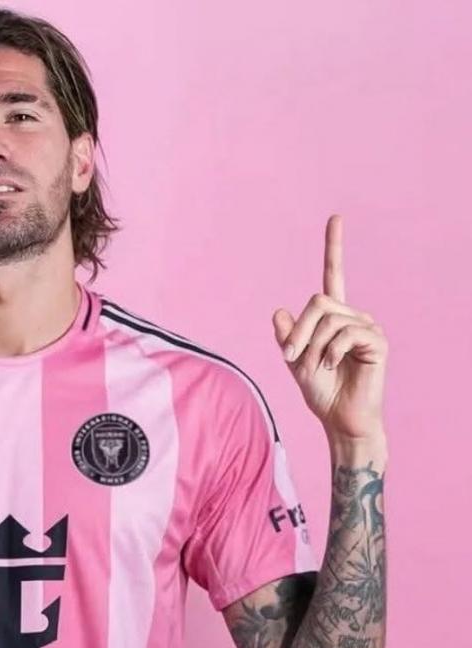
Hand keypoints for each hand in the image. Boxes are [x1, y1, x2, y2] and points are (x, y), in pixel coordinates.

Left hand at [271, 214, 386, 441]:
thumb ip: (288, 336)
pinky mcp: (377, 341)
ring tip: (316, 367)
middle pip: (318, 301)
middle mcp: (353, 316)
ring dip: (313, 346)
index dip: (334, 247)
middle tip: (292, 357)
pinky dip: (330, 352)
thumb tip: (279, 310)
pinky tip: (332, 366)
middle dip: (299, 331)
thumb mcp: (296, 361)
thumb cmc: (321, 392)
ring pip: (328, 319)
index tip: (336, 218)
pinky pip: (345, 334)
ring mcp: (367, 327)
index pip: (333, 276)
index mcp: (333, 318)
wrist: (339, 419)